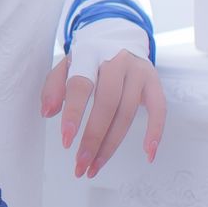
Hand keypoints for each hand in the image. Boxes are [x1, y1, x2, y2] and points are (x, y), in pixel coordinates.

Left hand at [41, 47, 165, 177]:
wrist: (120, 39)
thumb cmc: (89, 60)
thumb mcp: (67, 66)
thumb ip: (53, 86)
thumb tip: (48, 113)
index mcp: (89, 55)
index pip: (81, 85)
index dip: (74, 114)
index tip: (66, 142)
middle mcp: (116, 61)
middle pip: (107, 104)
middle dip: (93, 138)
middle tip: (81, 165)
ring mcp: (138, 71)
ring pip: (127, 112)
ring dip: (112, 145)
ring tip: (96, 167)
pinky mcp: (154, 81)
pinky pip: (159, 109)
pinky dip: (155, 132)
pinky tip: (148, 154)